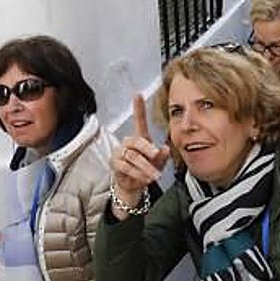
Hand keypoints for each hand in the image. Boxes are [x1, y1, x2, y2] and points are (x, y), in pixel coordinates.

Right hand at [109, 95, 170, 218]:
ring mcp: (120, 153)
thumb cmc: (146, 169)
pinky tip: (146, 178)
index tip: (138, 94)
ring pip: (133, 157)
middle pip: (136, 141)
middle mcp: (128, 143)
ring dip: (146, 167)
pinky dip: (138, 173)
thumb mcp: (158, 163)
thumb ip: (162, 156)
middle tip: (156, 155)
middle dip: (147, 148)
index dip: (138, 108)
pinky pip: (126, 167)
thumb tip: (165, 149)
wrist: (134, 185)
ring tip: (155, 176)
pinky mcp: (115, 164)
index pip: (139, 121)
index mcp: (140, 139)